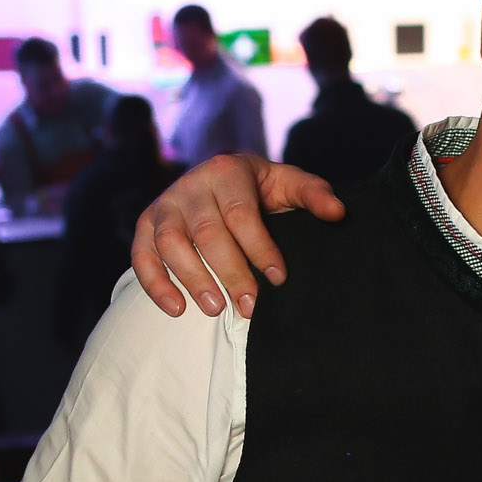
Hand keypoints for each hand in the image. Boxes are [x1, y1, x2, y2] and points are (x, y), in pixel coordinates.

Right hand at [132, 154, 343, 318]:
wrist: (220, 179)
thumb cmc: (260, 189)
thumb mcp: (288, 183)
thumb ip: (313, 194)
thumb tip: (338, 212)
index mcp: (227, 171)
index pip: (241, 213)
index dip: (259, 248)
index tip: (279, 279)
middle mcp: (191, 186)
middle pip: (207, 233)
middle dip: (231, 273)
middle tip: (251, 306)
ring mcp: (165, 205)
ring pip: (171, 244)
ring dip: (193, 279)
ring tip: (216, 310)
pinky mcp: (147, 226)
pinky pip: (143, 255)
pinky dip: (155, 284)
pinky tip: (177, 309)